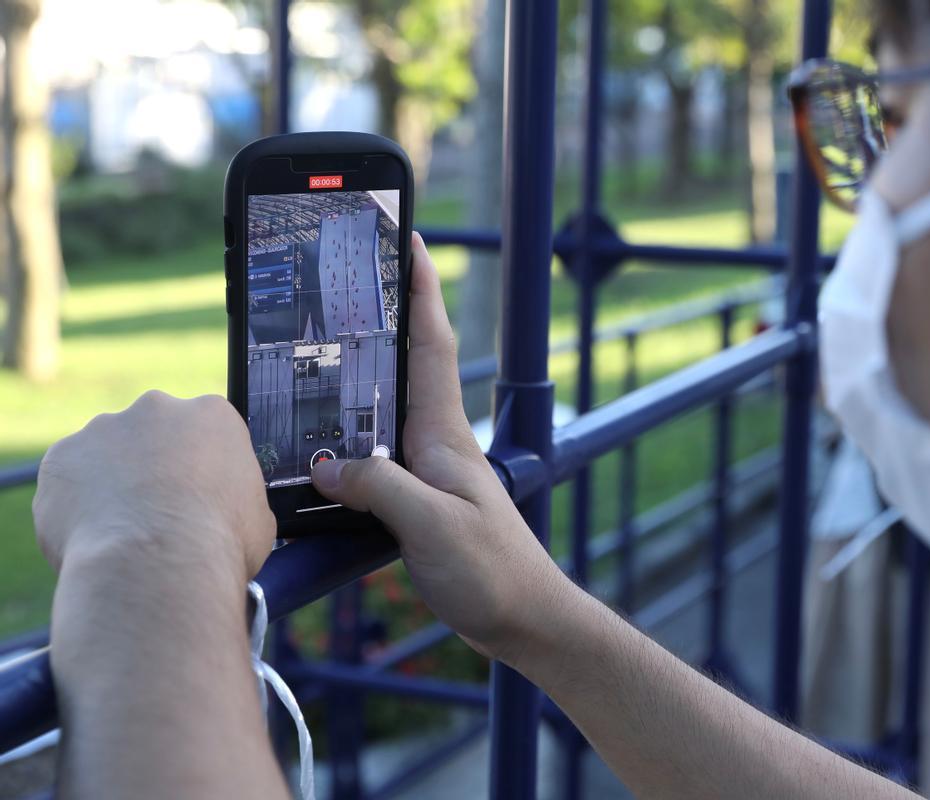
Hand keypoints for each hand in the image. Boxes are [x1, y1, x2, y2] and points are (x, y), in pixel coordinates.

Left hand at [34, 394, 288, 799]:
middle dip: (159, 477)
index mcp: (215, 418)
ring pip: (110, 459)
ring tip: (123, 548)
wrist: (157, 570)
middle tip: (163, 529)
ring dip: (116, 493)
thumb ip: (247, 513)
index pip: (209, 436)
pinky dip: (77, 509)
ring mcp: (107, 430)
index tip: (198, 507)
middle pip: (157, 437)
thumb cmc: (224, 554)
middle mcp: (161, 410)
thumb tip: (261, 542)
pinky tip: (91, 547)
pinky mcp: (63, 459)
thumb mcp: (259, 527)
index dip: (204, 477)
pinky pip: (71, 481)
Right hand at [312, 232, 568, 661]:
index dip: (420, 289)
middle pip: (405, 364)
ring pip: (385, 408)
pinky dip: (346, 439)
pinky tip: (319, 447)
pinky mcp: (417, 500)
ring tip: (318, 348)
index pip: (433, 343)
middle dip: (381, 317)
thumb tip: (324, 464)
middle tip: (345, 280)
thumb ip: (380, 488)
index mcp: (445, 433)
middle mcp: (435, 442)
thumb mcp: (432, 527)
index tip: (408, 240)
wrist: (525, 618)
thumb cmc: (494, 572)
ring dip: (359, 375)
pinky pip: (374, 455)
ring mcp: (427, 470)